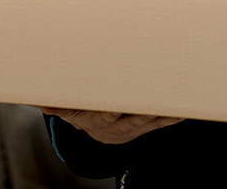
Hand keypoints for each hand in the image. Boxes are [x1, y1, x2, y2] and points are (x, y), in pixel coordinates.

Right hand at [40, 107, 182, 144]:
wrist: (101, 132)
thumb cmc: (84, 114)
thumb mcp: (68, 110)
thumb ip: (57, 105)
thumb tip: (41, 102)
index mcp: (99, 120)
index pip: (109, 112)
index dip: (114, 108)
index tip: (120, 98)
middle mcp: (119, 126)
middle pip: (134, 114)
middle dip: (146, 105)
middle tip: (157, 93)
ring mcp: (135, 126)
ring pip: (151, 119)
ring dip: (165, 110)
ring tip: (179, 100)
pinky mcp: (147, 126)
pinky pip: (162, 121)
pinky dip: (173, 115)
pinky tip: (185, 108)